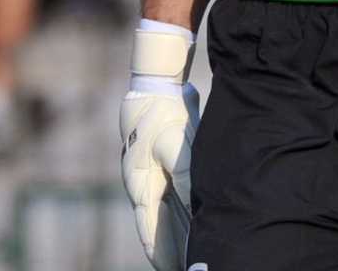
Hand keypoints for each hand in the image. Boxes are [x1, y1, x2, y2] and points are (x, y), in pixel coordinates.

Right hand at [121, 24, 196, 270]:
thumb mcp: (174, 144)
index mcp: (141, 185)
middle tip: (187, 267)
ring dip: (178, 234)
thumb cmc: (163, 114)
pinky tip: (196, 223)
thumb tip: (196, 204)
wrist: (156, 86)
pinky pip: (172, 198)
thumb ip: (186, 175)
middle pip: (158, 227)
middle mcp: (144, 186)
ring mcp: (152, 177)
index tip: (172, 270)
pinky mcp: (162, 166)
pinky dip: (182, 213)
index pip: (149, 230)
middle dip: (171, 249)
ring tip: (193, 254)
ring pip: (165, 214)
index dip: (160, 253)